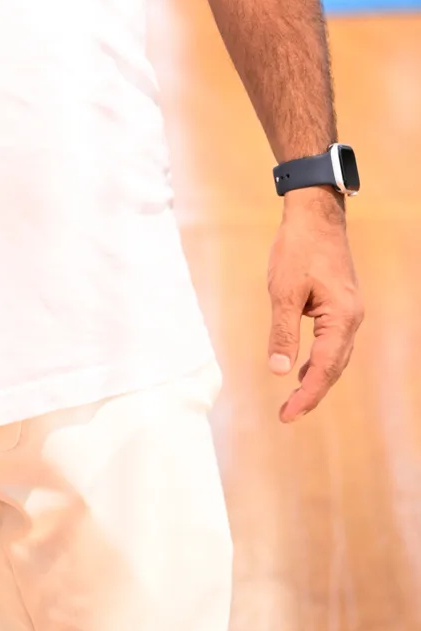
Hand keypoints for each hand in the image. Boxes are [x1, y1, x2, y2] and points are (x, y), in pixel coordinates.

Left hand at [266, 191, 362, 421]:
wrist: (316, 215)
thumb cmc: (298, 248)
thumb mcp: (283, 291)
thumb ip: (283, 332)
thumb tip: (279, 370)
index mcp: (341, 318)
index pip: (324, 368)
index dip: (307, 395)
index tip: (287, 415)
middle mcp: (351, 319)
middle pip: (334, 368)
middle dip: (312, 393)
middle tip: (287, 415)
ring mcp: (349, 312)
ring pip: (335, 356)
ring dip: (316, 378)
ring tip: (294, 400)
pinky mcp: (341, 305)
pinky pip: (333, 342)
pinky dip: (319, 359)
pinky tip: (302, 367)